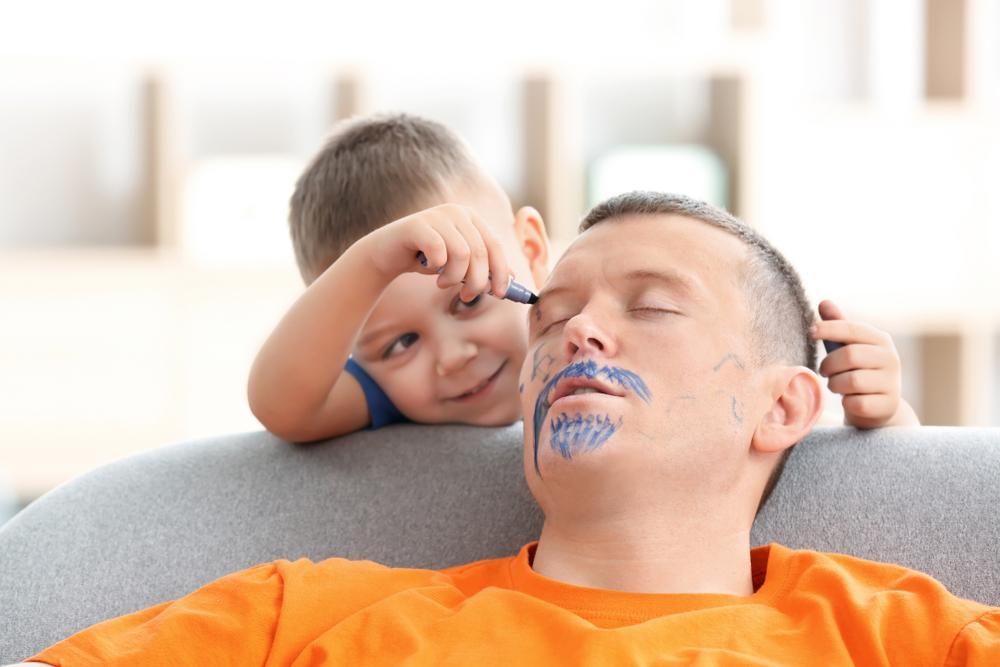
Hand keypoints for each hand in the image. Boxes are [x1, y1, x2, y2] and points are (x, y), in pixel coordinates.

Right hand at [361, 204, 510, 301]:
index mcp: (472, 219)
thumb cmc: (428, 260)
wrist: (388, 254)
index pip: (495, 245)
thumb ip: (484, 269)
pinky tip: (429, 268)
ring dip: (455, 278)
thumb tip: (513, 280)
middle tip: (467, 297)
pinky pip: (438, 251)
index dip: (501, 272)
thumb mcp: (460, 266)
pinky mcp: (417, 224)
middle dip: (477, 281)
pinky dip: (436, 267)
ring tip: (443, 283)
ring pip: (462, 254)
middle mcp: (457, 212)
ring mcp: (437, 215)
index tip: (499, 294)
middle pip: (480, 252)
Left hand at [812, 299, 914, 428]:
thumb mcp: (847, 346)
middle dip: (829, 364)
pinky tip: (850, 400)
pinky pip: (857, 403)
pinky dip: (846, 402)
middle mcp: (891, 358)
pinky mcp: (887, 405)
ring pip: (852, 381)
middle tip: (824, 370)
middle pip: (850, 355)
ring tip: (836, 385)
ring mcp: (892, 383)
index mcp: (881, 340)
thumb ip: (837, 326)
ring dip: (835, 384)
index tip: (811, 332)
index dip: (830, 328)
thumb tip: (824, 302)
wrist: (878, 405)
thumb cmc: (857, 369)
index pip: (853, 329)